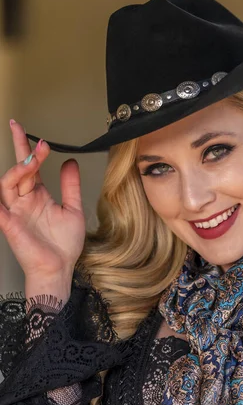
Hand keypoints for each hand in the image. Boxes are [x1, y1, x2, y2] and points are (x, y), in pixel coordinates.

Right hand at [0, 120, 85, 278]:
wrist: (59, 269)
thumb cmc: (64, 244)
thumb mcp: (73, 209)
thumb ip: (70, 186)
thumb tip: (70, 161)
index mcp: (38, 195)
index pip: (31, 167)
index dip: (29, 148)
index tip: (37, 135)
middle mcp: (25, 200)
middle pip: (18, 170)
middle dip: (23, 152)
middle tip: (33, 139)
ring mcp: (15, 212)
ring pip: (8, 184)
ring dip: (19, 170)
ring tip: (33, 162)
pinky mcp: (10, 225)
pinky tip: (3, 194)